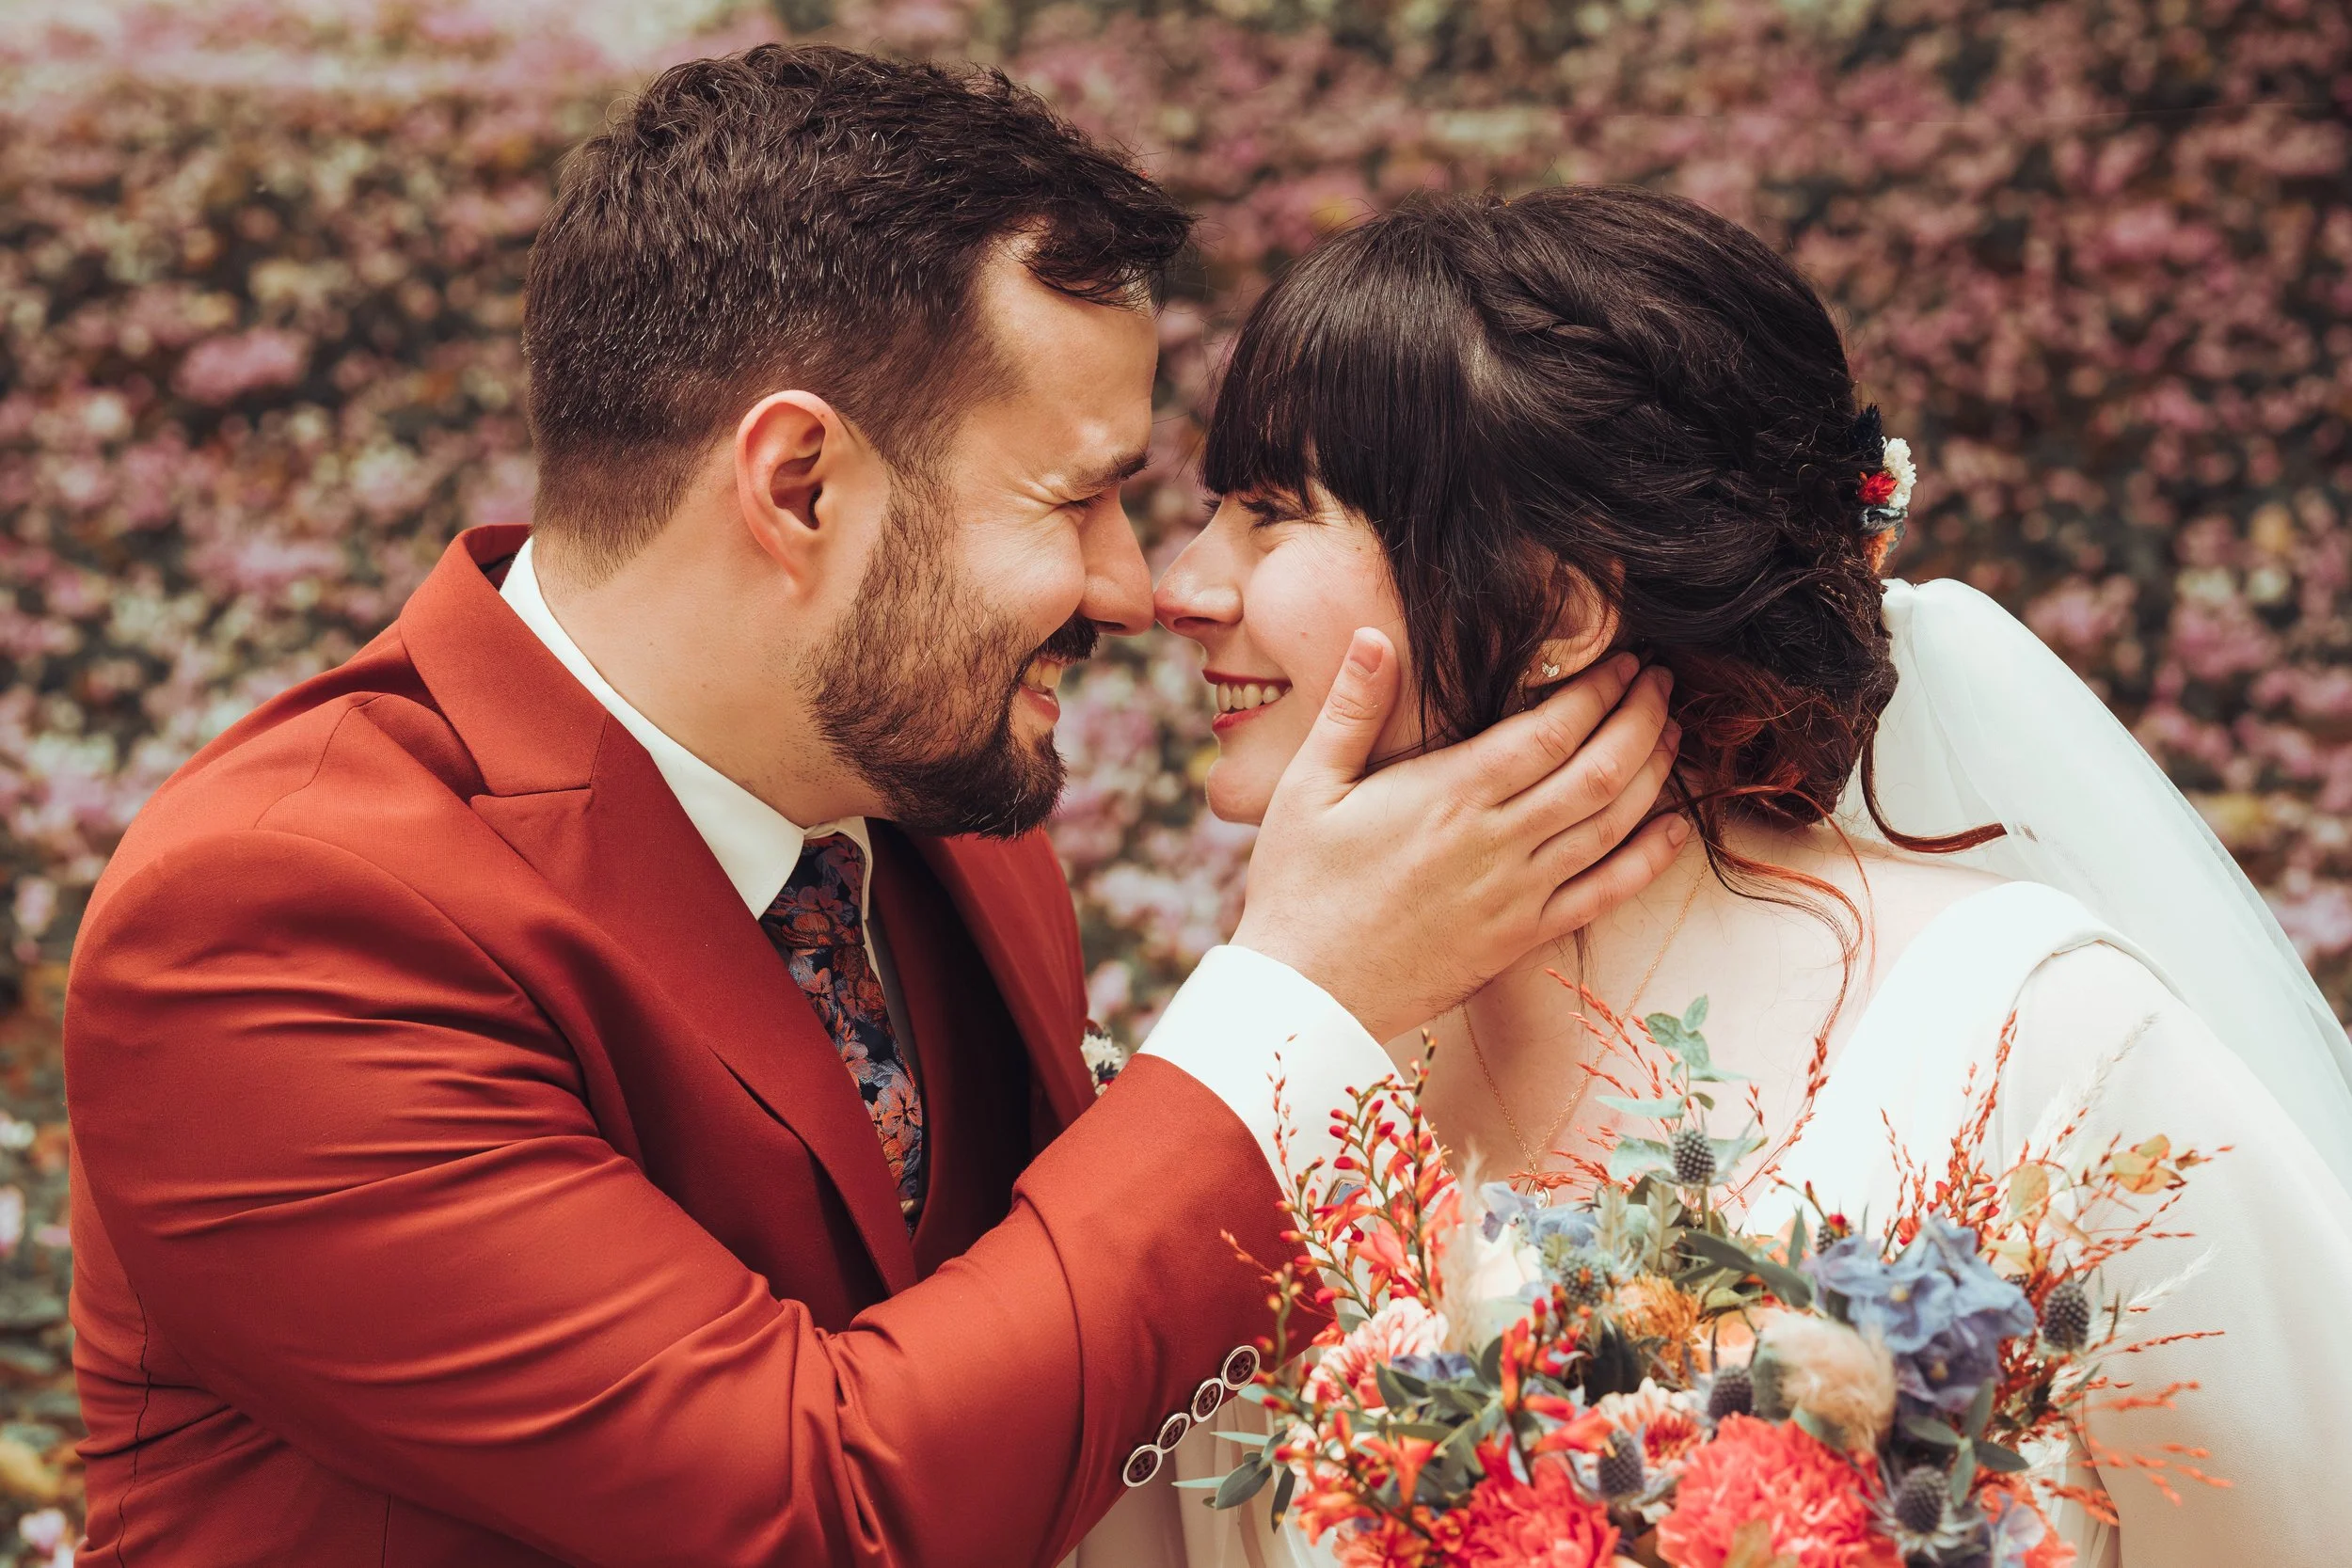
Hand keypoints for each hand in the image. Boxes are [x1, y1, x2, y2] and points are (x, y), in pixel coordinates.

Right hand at [1231, 630, 1685, 1042]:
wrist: (1305, 995)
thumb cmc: (1298, 887)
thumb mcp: (1306, 786)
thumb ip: (1350, 709)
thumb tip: (1372, 636)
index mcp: (1448, 795)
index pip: (1550, 730)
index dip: (1598, 690)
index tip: (1622, 659)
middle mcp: (1496, 842)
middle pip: (1598, 770)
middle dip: (1640, 718)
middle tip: (1659, 682)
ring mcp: (1516, 895)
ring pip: (1612, 825)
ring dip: (1653, 774)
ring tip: (1672, 733)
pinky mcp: (1521, 939)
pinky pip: (1603, 895)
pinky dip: (1648, 859)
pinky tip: (1674, 830)